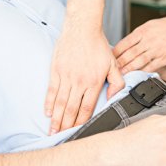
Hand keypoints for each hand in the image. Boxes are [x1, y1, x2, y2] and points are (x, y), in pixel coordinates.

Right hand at [45, 0, 124, 134]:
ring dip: (56, 118)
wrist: (83, 27)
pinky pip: (51, 90)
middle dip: (66, 125)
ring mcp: (66, 76)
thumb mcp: (113, 64)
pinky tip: (47, 112)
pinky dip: (48, 102)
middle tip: (61, 137)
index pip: (87, 107)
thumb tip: (114, 97)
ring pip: (60, 102)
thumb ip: (117, 82)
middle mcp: (79, 81)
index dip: (82, 121)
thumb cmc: (98, 45)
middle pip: (71, 109)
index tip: (78, 131)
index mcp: (94, 82)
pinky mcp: (56, 70)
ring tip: (52, 130)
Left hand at [114, 14, 165, 72]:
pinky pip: (150, 67)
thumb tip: (128, 44)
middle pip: (129, 54)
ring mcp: (156, 51)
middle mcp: (148, 41)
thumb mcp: (151, 25)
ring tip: (120, 74)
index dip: (115, 52)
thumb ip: (139, 35)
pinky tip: (136, 75)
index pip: (124, 43)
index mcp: (143, 31)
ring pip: (138, 62)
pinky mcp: (164, 59)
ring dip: (128, 69)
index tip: (109, 57)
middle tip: (111, 69)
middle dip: (118, 63)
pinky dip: (142, 72)